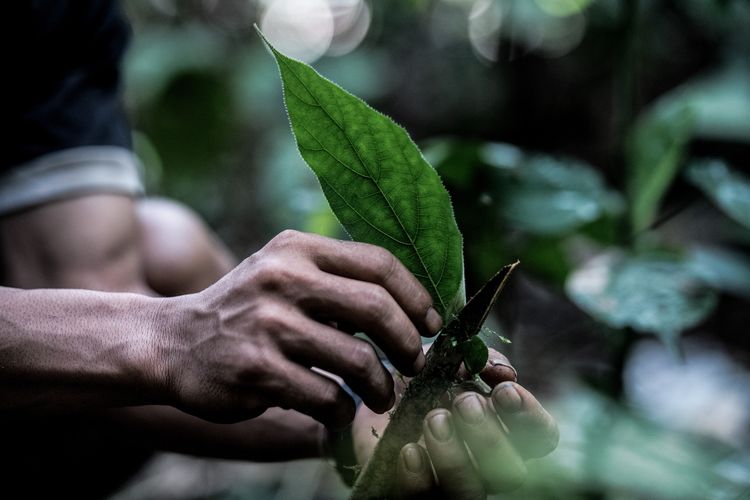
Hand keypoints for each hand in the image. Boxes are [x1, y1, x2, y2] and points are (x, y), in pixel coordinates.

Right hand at [159, 230, 442, 425]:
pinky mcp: (255, 370)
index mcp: (296, 249)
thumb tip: (412, 309)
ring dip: (382, 386)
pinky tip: (339, 409)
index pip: (378, 263)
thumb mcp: (283, 274)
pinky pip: (327, 397)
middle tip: (415, 362)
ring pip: (357, 360)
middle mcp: (282, 279)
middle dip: (407, 342)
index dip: (416, 296)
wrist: (172, 342)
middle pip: (376, 307)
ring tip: (382, 395)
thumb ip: (336, 280)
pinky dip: (344, 410)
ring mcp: (267, 325)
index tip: (431, 323)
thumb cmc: (246, 310)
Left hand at [353, 350, 558, 498]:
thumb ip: (476, 358)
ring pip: (472, 492)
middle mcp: (484, 466)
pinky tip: (408, 450)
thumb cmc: (416, 383)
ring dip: (456, 456)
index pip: (541, 435)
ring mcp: (450, 487)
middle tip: (464, 402)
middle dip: (491, 435)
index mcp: (501, 430)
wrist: (367, 404)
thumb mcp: (444, 360)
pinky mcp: (416, 498)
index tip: (504, 390)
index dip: (530, 415)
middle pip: (513, 471)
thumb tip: (502, 370)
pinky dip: (418, 477)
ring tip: (434, 420)